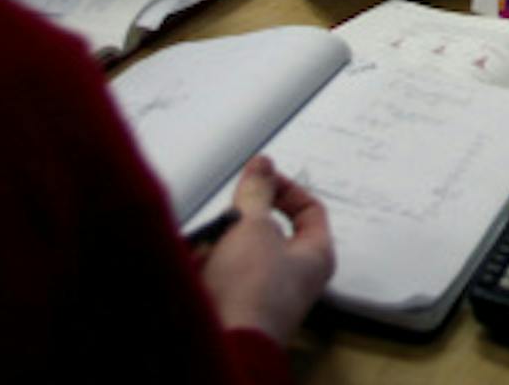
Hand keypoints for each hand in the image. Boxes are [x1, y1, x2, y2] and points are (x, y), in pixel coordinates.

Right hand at [200, 155, 334, 343]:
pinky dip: (202, 268)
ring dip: (215, 246)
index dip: (284, 188)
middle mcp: (292, 276)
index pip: (309, 210)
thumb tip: (263, 165)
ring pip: (234, 252)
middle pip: (264, 230)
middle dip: (237, 223)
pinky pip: (215, 275)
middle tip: (225, 222)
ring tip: (205, 251)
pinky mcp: (233, 307)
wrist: (224, 344)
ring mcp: (262, 294)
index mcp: (315, 255)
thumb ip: (257, 192)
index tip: (259, 177)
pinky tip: (194, 270)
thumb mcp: (255, 227)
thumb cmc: (253, 294)